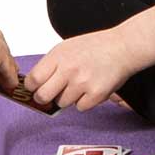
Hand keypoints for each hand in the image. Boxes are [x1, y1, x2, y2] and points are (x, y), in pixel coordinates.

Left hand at [28, 27, 147, 111]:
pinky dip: (84, 101)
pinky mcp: (96, 94)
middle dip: (44, 98)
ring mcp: (83, 83)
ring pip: (62, 103)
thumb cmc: (95, 47)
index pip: (33, 80)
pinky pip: (80, 107)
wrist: (122, 47)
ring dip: (67, 98)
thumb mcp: (66, 48)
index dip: (31, 87)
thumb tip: (34, 84)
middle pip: (43, 96)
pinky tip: (90, 89)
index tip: (34, 88)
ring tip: (78, 85)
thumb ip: (50, 65)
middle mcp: (69, 69)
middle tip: (49, 95)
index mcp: (59, 56)